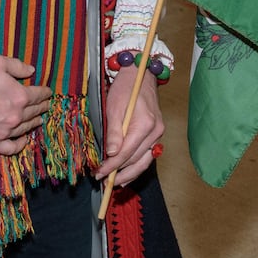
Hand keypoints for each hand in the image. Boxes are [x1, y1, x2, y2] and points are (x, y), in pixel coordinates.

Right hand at [0, 55, 51, 154]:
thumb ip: (16, 66)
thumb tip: (31, 71)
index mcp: (19, 96)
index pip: (38, 95)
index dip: (44, 92)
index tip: (47, 91)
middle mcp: (15, 116)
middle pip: (34, 112)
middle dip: (42, 106)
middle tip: (45, 104)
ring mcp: (4, 132)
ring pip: (26, 129)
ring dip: (34, 122)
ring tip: (38, 119)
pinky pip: (12, 148)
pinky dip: (20, 143)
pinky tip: (23, 138)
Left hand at [94, 64, 164, 185]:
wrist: (140, 74)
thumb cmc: (125, 88)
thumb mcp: (114, 107)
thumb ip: (114, 132)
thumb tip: (112, 153)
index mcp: (145, 125)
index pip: (126, 153)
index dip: (112, 166)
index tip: (99, 174)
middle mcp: (155, 132)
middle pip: (136, 160)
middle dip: (119, 172)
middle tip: (103, 181)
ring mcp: (158, 134)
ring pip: (144, 161)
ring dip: (130, 174)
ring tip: (115, 183)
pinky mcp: (156, 134)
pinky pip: (147, 155)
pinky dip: (137, 165)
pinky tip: (127, 173)